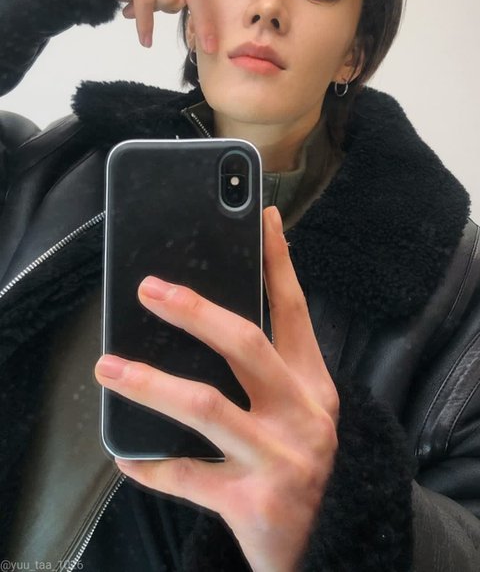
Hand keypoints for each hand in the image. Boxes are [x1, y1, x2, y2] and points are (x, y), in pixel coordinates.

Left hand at [95, 207, 338, 571]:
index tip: (260, 218)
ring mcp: (280, 459)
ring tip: (108, 366)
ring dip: (151, 382)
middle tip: (149, 289)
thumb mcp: (302, 413)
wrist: (337, 547)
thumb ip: (268, 374)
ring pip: (207, 406)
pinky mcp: (254, 504)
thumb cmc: (306, 468)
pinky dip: (152, 464)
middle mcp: (303, 415)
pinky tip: (126, 453)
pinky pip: (188, 476)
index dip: (278, 261)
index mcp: (313, 386)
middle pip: (246, 346)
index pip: (294, 311)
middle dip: (195, 312)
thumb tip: (206, 322)